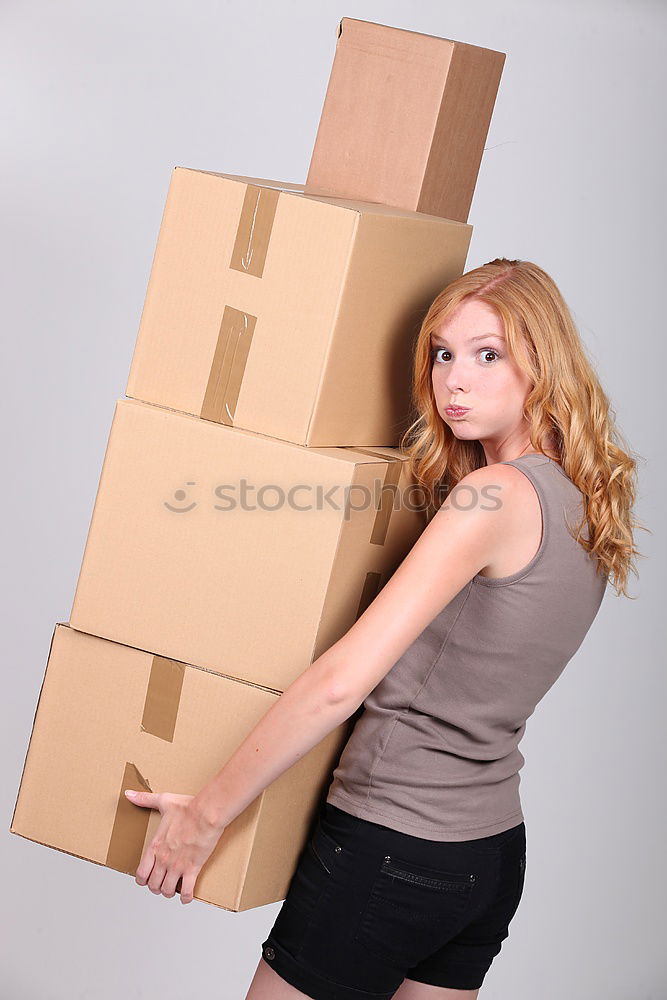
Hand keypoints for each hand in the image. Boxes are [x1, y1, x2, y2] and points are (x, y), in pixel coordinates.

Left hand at [124, 789, 225, 903]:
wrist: (206, 813)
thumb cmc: (187, 807)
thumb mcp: (163, 801)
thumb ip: (144, 800)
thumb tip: (128, 794)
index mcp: (155, 846)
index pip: (141, 873)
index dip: (142, 879)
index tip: (147, 878)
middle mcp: (163, 859)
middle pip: (153, 885)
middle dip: (156, 887)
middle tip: (162, 884)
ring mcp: (177, 866)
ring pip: (167, 890)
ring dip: (169, 892)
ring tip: (174, 889)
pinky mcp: (193, 868)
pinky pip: (187, 891)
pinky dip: (186, 897)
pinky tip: (186, 896)